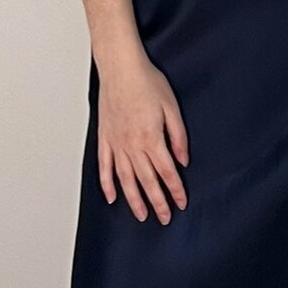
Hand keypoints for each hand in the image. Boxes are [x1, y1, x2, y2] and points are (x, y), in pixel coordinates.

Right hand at [96, 50, 188, 222]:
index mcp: (151, 138)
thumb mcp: (172, 108)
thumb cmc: (146, 83)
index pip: (167, 172)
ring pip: (125, 179)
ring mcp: (116, 143)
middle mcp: (132, 145)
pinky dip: (107, 184)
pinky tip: (112, 198)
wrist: (121, 68)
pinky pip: (105, 166)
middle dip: (157, 202)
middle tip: (164, 218)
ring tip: (141, 215)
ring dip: (134, 200)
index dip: (175, 190)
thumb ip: (178, 136)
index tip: (181, 203)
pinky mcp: (104, 138)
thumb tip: (183, 160)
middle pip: (147, 181)